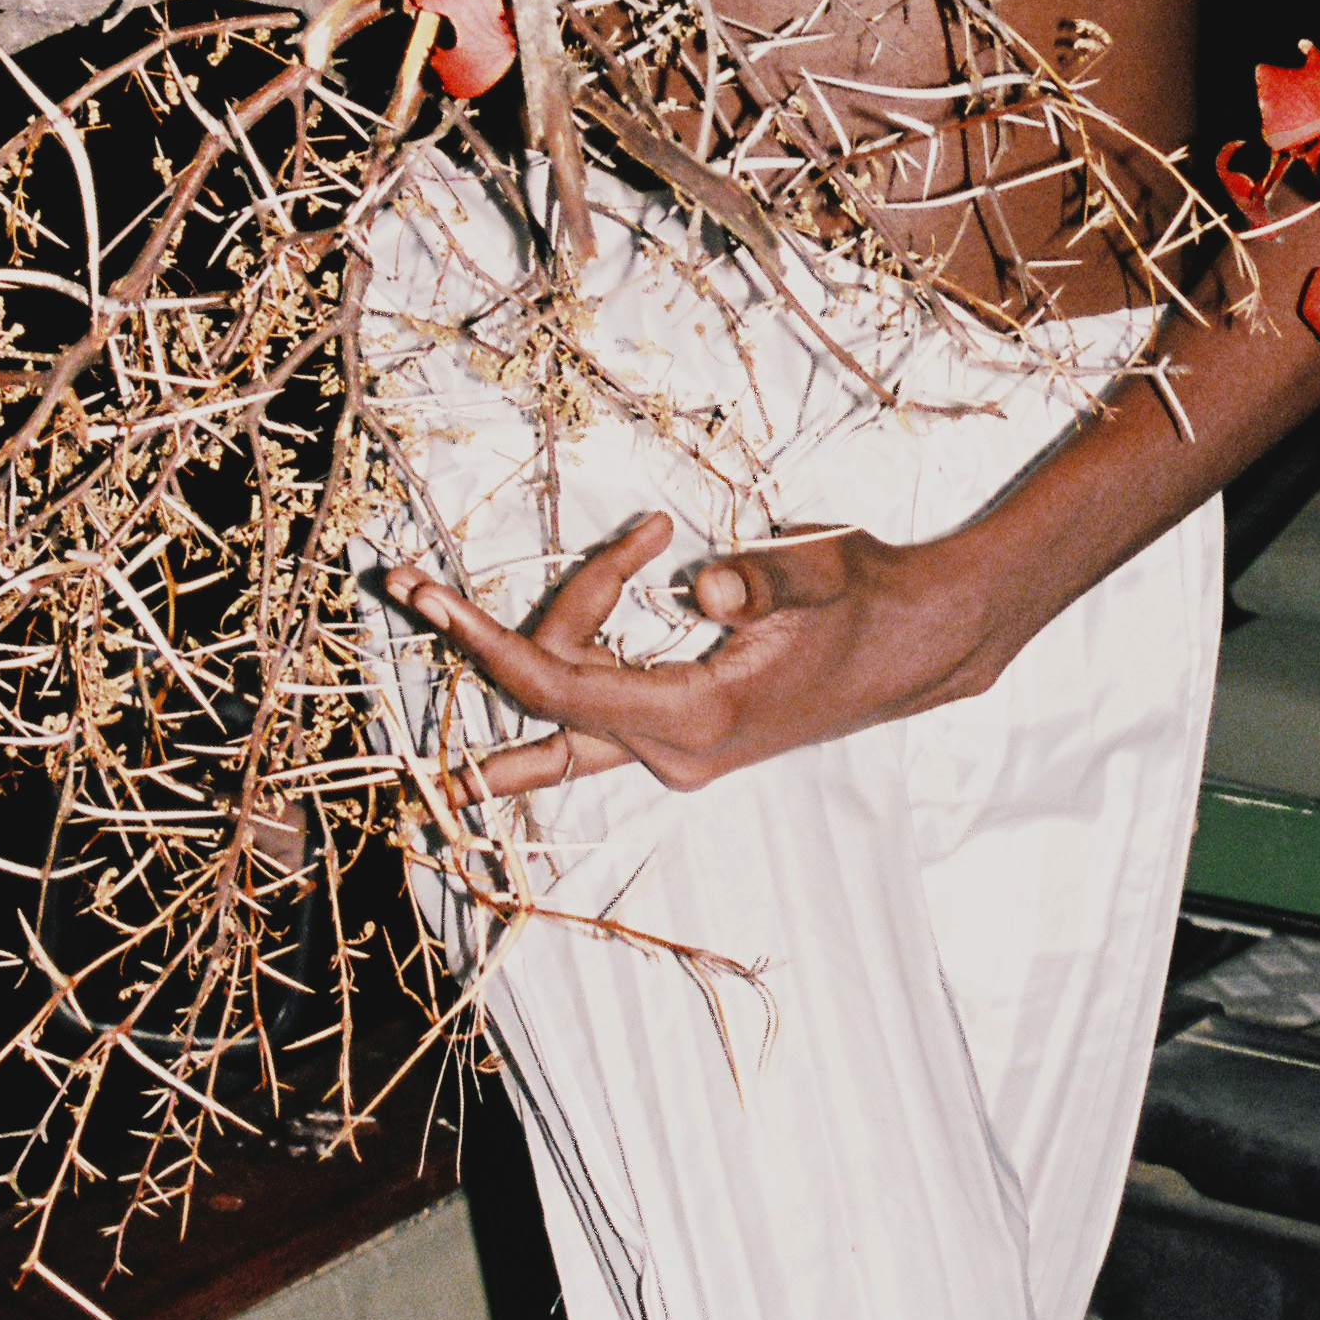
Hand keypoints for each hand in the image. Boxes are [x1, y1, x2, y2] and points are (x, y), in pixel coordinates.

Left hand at [381, 505, 1006, 795]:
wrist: (917, 645)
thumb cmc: (867, 597)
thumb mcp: (820, 569)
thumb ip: (762, 577)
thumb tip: (708, 585)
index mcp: (696, 718)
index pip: (557, 686)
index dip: (483, 641)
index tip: (427, 598)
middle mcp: (674, 750)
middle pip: (548, 697)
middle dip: (472, 644)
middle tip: (402, 580)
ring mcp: (675, 749)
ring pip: (563, 714)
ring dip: (499, 665)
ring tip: (425, 604)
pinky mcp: (681, 734)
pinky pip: (589, 718)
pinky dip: (544, 684)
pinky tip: (487, 708)